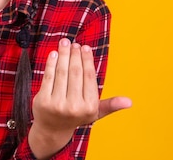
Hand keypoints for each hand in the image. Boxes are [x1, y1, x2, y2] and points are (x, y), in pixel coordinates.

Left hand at [29, 38, 131, 158]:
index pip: (89, 77)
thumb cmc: (75, 116)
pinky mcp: (43, 101)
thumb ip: (110, 105)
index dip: (87, 60)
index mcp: (89, 107)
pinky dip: (51, 63)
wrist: (52, 129)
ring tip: (64, 43)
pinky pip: (48, 77)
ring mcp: (57, 104)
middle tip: (74, 43)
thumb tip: (129, 102)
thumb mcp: (95, 113)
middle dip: (74, 55)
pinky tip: (54, 54)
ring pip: (61, 72)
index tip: (85, 48)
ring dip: (63, 55)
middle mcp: (74, 106)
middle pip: (75, 72)